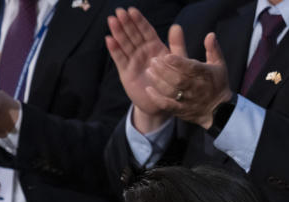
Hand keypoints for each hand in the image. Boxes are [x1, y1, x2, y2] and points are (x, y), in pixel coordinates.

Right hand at [105, 7, 171, 132]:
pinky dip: (114, 50)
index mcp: (155, 47)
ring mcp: (133, 61)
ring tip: (111, 21)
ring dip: (118, 33)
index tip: (132, 10)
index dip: (139, 21)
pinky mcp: (126, 72)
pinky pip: (119, 59)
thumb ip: (177, 45)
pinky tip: (109, 40)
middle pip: (133, 35)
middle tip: (119, 11)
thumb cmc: (172, 83)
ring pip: (125, 44)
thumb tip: (176, 26)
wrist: (161, 103)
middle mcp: (143, 52)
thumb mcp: (178, 62)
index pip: (146, 31)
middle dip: (126, 23)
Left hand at [145, 27, 232, 129]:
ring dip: (158, 81)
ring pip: (171, 91)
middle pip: (178, 79)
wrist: (218, 110)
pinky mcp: (180, 110)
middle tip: (153, 61)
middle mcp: (197, 88)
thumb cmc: (216, 82)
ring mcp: (188, 100)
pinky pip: (167, 105)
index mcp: (206, 75)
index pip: (192, 68)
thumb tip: (210, 34)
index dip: (179, 63)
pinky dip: (157, 98)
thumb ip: (213, 49)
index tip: (167, 56)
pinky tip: (148, 89)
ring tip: (149, 71)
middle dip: (164, 70)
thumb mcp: (218, 64)